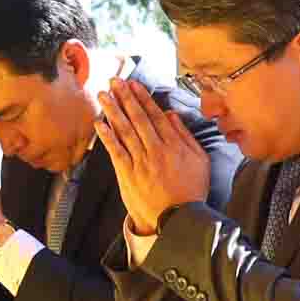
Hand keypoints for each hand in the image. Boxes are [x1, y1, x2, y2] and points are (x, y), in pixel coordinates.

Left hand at [93, 78, 213, 233]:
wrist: (179, 219)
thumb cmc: (191, 190)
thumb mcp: (200, 160)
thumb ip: (186, 135)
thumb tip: (172, 114)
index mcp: (174, 145)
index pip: (155, 115)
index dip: (143, 98)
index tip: (134, 84)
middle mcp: (156, 150)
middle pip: (138, 119)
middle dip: (125, 98)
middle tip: (114, 81)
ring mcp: (141, 163)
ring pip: (125, 132)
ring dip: (113, 111)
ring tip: (104, 95)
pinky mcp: (128, 175)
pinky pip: (116, 152)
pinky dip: (107, 137)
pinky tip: (100, 123)